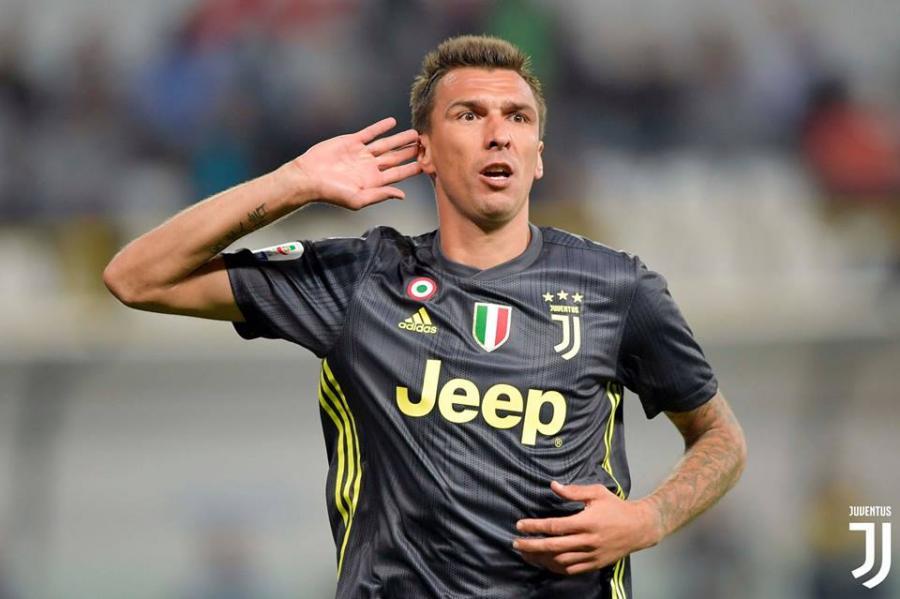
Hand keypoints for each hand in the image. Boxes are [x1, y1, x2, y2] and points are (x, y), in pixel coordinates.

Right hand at [286, 116, 421, 208]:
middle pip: (395, 158)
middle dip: (410, 152)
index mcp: (373, 181)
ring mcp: (361, 153)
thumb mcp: (358, 199)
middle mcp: (370, 167)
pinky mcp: (352, 142)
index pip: (398, 174)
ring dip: (400, 139)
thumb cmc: (331, 193)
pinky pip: (369, 133)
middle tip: (426, 145)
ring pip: (386, 144)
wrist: (309, 177)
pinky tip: (391, 122)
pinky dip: (380, 127)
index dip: (412, 169)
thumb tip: (402, 195)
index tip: (427, 163)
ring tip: (414, 134)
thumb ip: (380, 195)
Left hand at [513, 481, 660, 575]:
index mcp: (586, 522)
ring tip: (526, 553)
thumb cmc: (616, 507)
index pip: (554, 526)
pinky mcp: (594, 564)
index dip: (535, 526)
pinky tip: (544, 562)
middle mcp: (587, 541)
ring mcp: (591, 555)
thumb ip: (573, 491)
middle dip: (531, 545)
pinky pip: (571, 570)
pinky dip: (555, 568)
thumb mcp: (597, 493)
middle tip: (516, 543)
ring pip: (560, 561)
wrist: (639, 528)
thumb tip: (553, 486)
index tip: (520, 525)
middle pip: (553, 546)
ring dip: (540, 558)